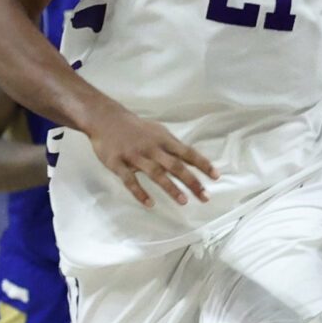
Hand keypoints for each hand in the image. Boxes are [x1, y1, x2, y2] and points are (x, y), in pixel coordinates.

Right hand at [84, 102, 215, 207]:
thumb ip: (171, 146)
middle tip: (205, 196)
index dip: (202, 164)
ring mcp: (134, 156)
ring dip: (171, 188)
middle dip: (191, 181)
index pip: (187, 153)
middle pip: (175, 166)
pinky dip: (140, 193)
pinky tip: (150, 204)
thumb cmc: (134, 128)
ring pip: (156, 174)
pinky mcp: (117, 163)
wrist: (105, 119)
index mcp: (163, 140)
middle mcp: (152, 148)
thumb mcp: (157, 131)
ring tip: (184, 202)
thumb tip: (191, 160)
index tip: (216, 176)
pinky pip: (130, 180)